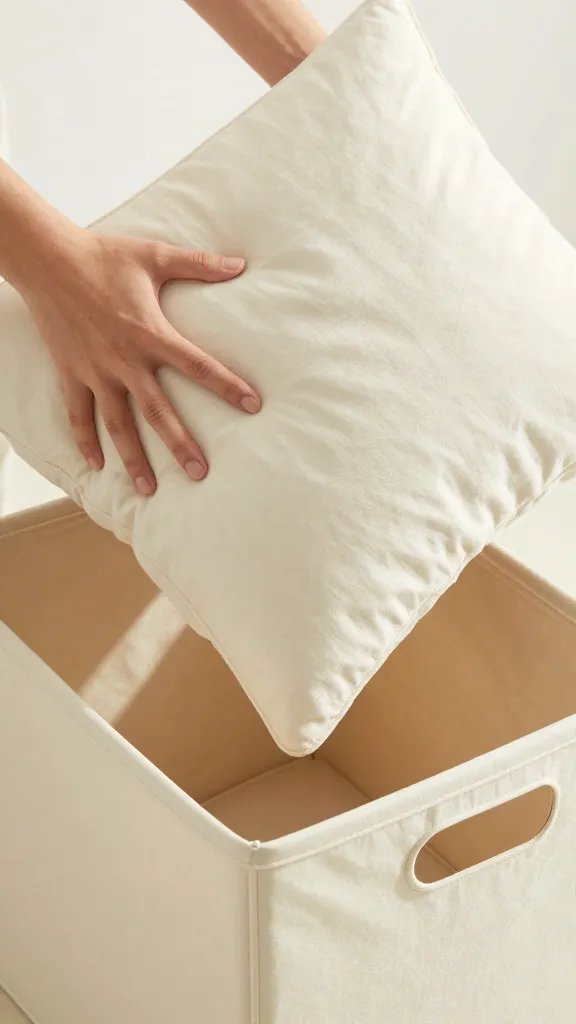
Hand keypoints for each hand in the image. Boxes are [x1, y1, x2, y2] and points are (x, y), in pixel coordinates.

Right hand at [19, 230, 259, 493]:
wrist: (48, 259)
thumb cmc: (105, 255)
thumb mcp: (155, 255)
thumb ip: (200, 264)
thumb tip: (241, 263)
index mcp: (150, 332)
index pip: (198, 365)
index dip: (227, 386)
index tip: (253, 407)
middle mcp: (124, 359)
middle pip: (158, 411)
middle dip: (180, 445)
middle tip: (200, 474)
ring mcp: (96, 371)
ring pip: (118, 424)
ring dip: (133, 458)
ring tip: (149, 489)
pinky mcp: (71, 373)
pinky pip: (78, 414)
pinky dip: (85, 441)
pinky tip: (96, 466)